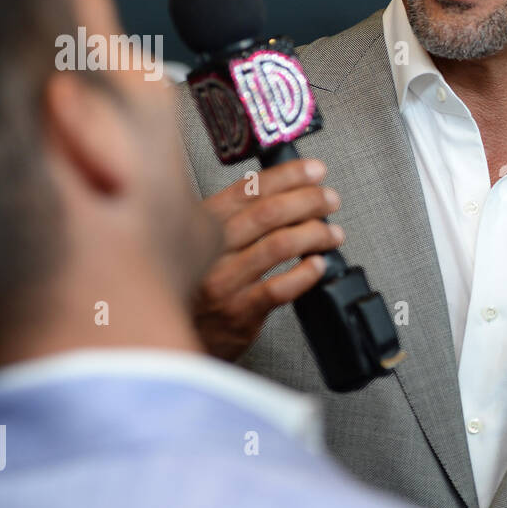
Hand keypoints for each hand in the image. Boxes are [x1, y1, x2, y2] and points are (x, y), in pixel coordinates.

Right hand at [194, 158, 344, 360]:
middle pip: (268, 213)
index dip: (287, 176)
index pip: (248, 189)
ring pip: (278, 245)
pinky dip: (305, 273)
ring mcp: (222, 282)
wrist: (174, 336)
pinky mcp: (237, 313)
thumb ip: (232, 218)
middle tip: (330, 200)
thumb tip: (287, 192)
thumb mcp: (200, 242)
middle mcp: (208, 250)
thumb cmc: (193, 287)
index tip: (314, 171)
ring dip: (315, 234)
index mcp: (200, 224)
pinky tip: (318, 266)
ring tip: (333, 234)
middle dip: (308, 201)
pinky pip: (279, 288)